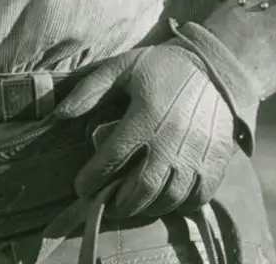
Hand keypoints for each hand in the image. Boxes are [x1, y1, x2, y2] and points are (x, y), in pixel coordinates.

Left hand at [52, 44, 239, 222]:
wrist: (213, 66)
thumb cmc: (160, 68)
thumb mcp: (120, 68)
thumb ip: (89, 91)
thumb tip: (58, 115)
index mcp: (145, 117)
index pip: (112, 158)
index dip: (93, 178)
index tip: (81, 188)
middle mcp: (173, 140)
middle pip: (142, 188)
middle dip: (120, 203)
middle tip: (106, 204)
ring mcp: (198, 153)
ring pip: (171, 197)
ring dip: (148, 208)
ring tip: (132, 205)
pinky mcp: (217, 160)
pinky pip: (200, 196)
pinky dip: (181, 206)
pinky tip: (166, 202)